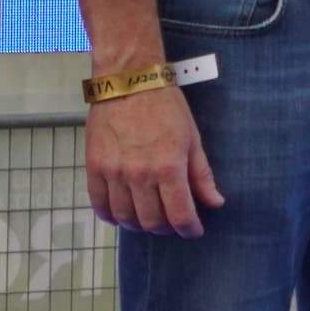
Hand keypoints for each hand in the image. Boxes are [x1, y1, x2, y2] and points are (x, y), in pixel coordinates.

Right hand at [84, 85, 220, 234]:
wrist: (129, 80)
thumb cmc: (164, 105)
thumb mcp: (192, 138)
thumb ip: (202, 175)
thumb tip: (215, 202)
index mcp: (168, 167)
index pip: (180, 215)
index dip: (190, 229)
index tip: (193, 230)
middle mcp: (140, 175)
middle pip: (152, 222)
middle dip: (166, 228)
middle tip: (172, 223)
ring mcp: (114, 173)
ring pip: (126, 218)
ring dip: (139, 225)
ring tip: (148, 219)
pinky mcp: (94, 167)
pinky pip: (99, 205)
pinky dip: (111, 216)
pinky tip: (121, 214)